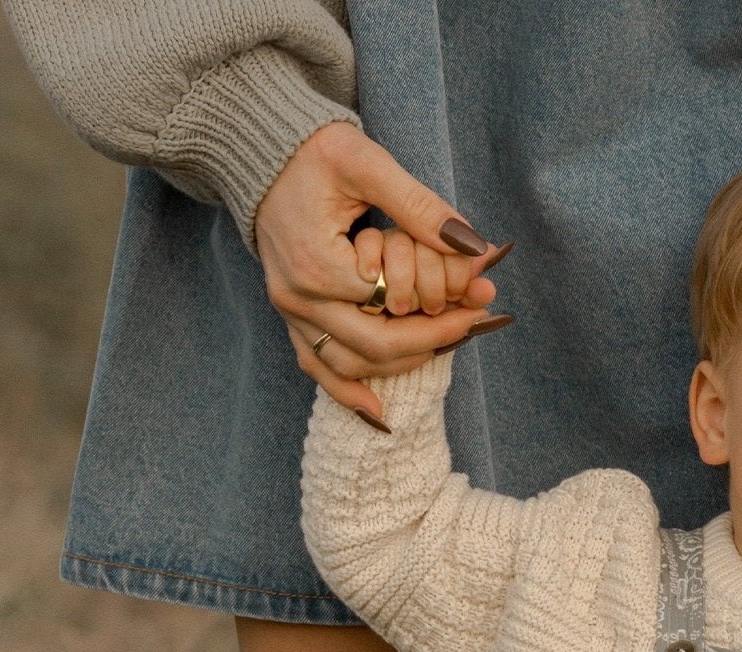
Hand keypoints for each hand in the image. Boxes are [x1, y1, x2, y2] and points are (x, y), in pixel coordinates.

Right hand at [255, 123, 508, 422]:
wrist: (258, 149)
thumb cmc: (310, 151)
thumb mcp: (365, 161)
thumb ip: (418, 205)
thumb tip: (472, 245)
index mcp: (316, 265)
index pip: (393, 305)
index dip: (443, 305)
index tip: (483, 293)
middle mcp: (298, 298)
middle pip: (376, 346)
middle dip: (432, 337)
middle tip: (474, 321)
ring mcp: (290, 312)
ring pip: (350, 365)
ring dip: (401, 364)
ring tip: (446, 343)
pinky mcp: (290, 315)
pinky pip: (317, 366)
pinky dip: (347, 392)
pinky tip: (380, 413)